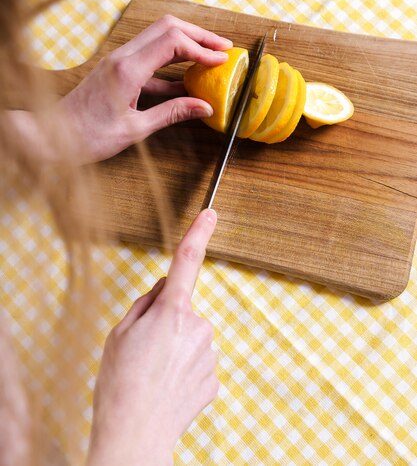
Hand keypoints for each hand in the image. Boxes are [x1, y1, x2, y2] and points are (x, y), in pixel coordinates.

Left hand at [59, 15, 231, 163]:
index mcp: (127, 70)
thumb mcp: (135, 129)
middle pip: (167, 27)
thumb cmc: (87, 137)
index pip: (172, 41)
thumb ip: (172, 114)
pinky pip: (149, 57)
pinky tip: (187, 82)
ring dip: (186, 44)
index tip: (221, 60)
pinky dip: (171, 64)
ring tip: (210, 57)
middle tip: (223, 47)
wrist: (51, 136)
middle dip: (198, 35)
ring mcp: (118, 60)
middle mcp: (122, 57)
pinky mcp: (117, 69)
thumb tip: (204, 108)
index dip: (201, 48)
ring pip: (158, 38)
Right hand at [87, 208, 218, 465]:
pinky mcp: (214, 379)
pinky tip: (168, 387)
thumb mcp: (119, 332)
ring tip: (153, 373)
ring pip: (192, 337)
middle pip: (183, 309)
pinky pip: (198, 362)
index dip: (199, 234)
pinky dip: (184, 370)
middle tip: (144, 350)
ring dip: (176, 348)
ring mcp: (209, 355)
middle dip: (167, 320)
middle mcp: (198, 327)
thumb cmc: (120, 382)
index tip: (210, 215)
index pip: (187, 262)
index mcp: (171, 311)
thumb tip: (166, 287)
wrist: (134, 436)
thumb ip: (146, 302)